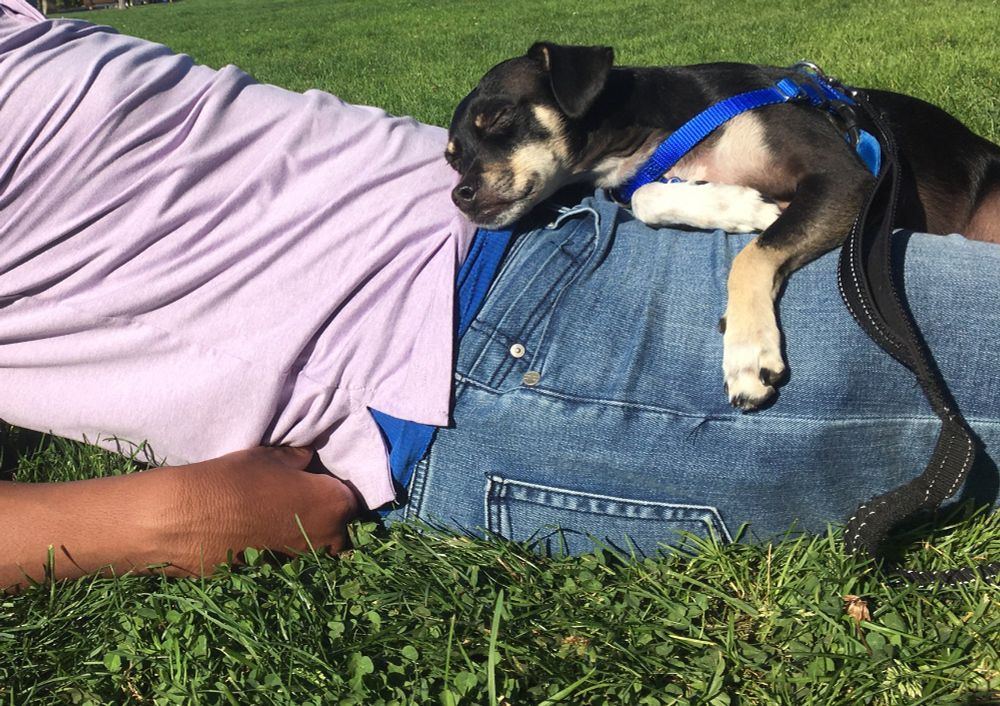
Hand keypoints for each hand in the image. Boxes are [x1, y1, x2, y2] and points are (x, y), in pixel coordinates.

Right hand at [0, 446, 360, 590]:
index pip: (352, 493)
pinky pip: (293, 558)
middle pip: (340, 524)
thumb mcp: (273, 456)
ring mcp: (305, 562)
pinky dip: (284, 546)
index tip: (318, 476)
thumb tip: (311, 462)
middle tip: (300, 495)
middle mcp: (330, 539)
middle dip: (327, 511)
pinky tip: (262, 531)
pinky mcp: (280, 576)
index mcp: (335, 504)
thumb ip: (302, 460)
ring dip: (307, 531)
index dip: (334, 483)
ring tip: (278, 513)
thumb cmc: (232, 479)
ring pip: (319, 544)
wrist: (183, 520)